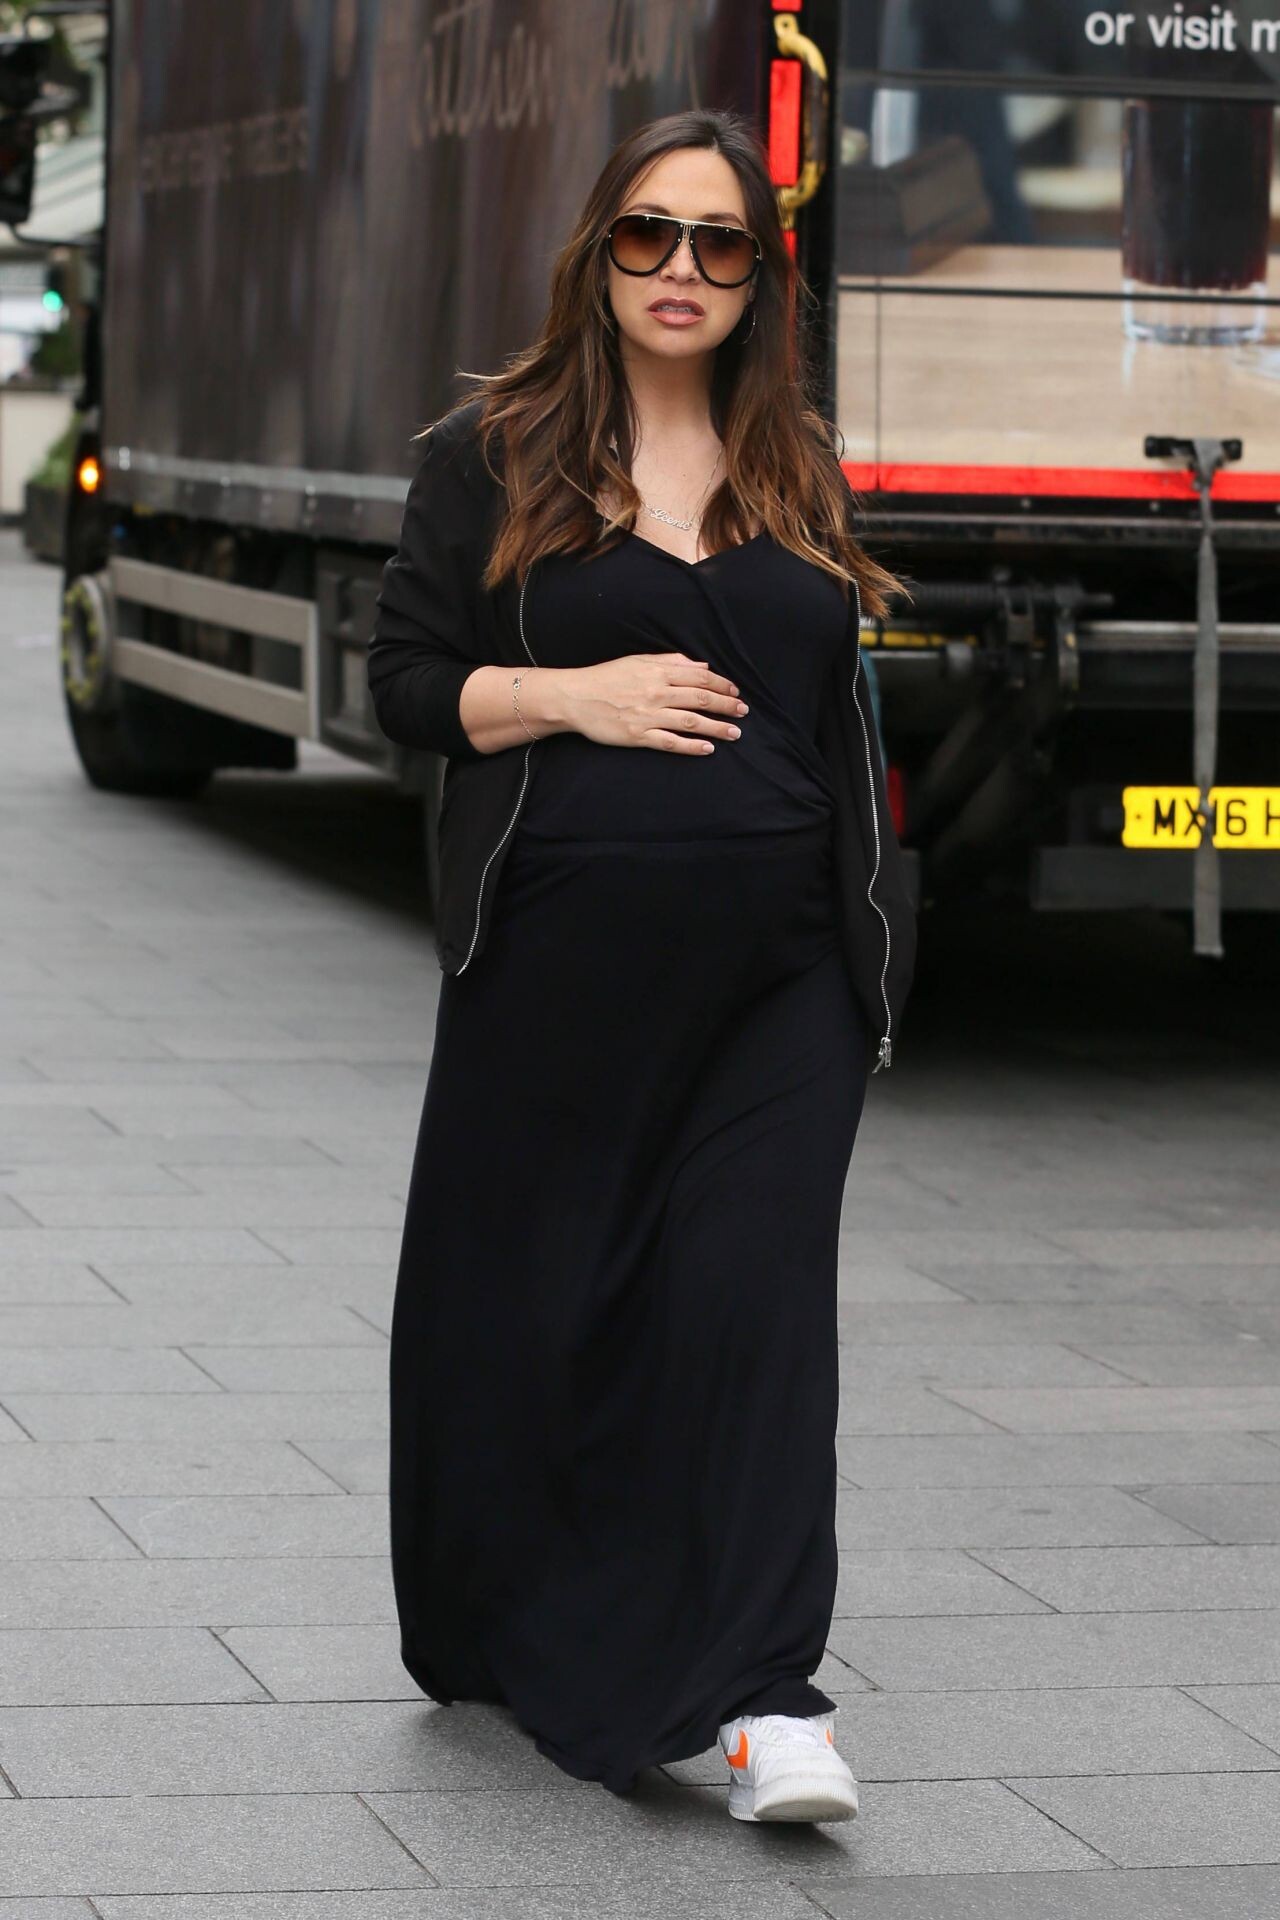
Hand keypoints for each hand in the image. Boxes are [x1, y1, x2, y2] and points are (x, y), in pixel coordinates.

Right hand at [560, 653, 748, 754]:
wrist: (575, 697)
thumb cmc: (606, 677)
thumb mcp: (638, 661)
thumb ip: (671, 662)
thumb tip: (702, 667)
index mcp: (657, 672)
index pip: (699, 677)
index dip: (721, 685)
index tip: (735, 692)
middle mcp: (656, 693)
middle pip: (700, 699)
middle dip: (726, 705)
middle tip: (743, 712)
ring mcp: (648, 716)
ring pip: (691, 721)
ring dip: (717, 728)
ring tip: (735, 733)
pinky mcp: (638, 736)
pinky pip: (670, 742)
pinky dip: (691, 746)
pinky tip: (708, 749)